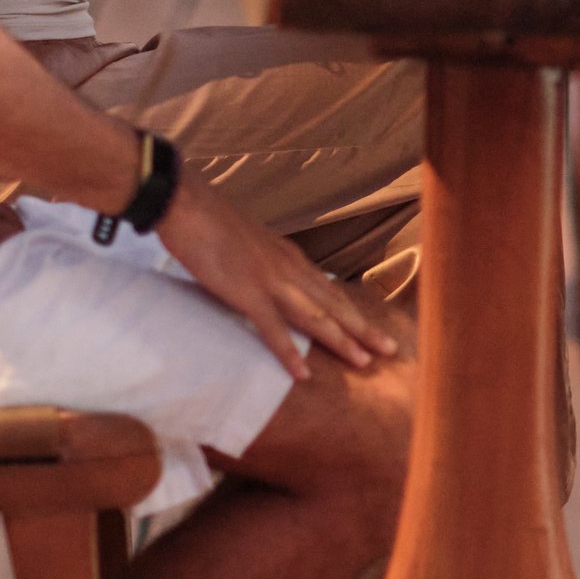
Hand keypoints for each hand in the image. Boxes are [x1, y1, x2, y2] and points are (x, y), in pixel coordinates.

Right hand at [153, 180, 410, 378]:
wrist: (188, 204)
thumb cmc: (210, 222)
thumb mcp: (249, 243)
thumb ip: (264, 262)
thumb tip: (268, 278)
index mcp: (290, 257)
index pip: (330, 289)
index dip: (353, 310)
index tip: (373, 329)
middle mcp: (289, 268)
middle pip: (334, 303)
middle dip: (363, 328)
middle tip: (391, 350)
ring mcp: (271, 281)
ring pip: (315, 316)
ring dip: (341, 341)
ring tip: (364, 363)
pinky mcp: (247, 292)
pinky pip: (273, 329)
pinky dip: (289, 353)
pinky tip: (303, 374)